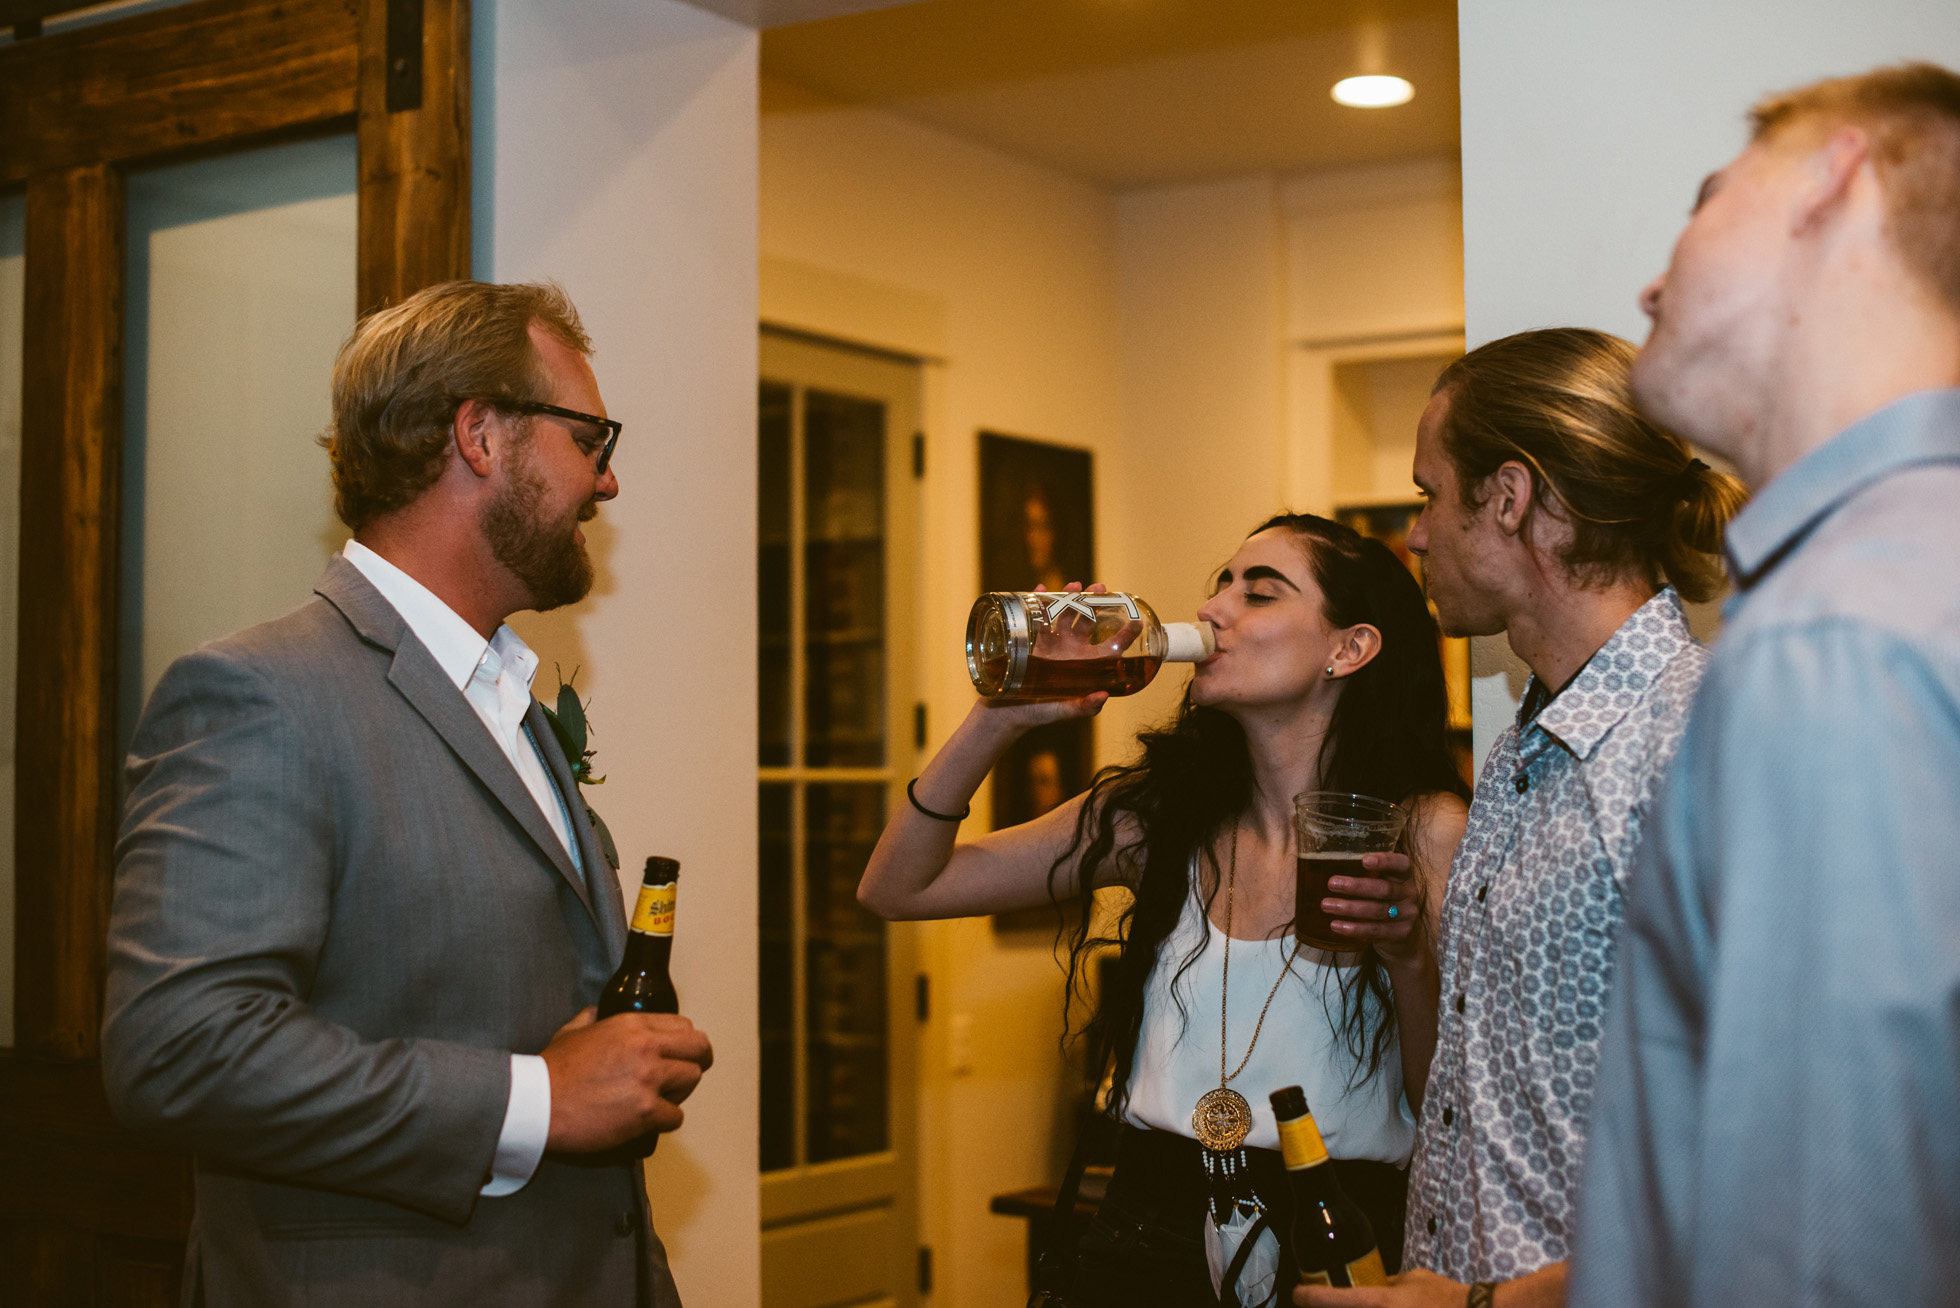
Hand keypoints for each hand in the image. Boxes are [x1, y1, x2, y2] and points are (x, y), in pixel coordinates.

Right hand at [541, 1007, 713, 1153]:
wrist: (537, 1104)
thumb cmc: (552, 1070)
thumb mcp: (572, 1031)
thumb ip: (591, 1018)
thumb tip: (597, 1013)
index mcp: (632, 1025)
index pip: (684, 1026)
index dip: (684, 1042)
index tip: (677, 1054)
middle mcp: (647, 1048)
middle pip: (699, 1050)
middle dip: (694, 1063)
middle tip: (681, 1077)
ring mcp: (648, 1080)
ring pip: (692, 1080)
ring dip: (679, 1092)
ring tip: (660, 1099)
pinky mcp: (645, 1112)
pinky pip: (676, 1117)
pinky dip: (664, 1121)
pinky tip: (648, 1121)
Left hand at [1295, 1268, 1467, 1307]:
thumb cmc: (1445, 1297)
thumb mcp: (1411, 1280)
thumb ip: (1386, 1283)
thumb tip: (1370, 1283)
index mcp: (1380, 1303)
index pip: (1332, 1299)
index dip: (1307, 1296)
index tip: (1298, 1292)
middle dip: (1323, 1307)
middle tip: (1316, 1301)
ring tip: (1336, 1304)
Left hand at [1319, 851, 1423, 964]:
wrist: (1402, 936)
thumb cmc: (1383, 901)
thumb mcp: (1380, 883)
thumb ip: (1363, 872)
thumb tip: (1321, 861)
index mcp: (1405, 876)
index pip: (1402, 864)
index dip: (1385, 861)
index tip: (1364, 860)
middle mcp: (1409, 894)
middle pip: (1384, 889)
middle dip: (1356, 886)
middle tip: (1331, 884)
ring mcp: (1407, 915)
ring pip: (1377, 910)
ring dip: (1349, 907)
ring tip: (1326, 905)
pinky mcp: (1400, 934)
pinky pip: (1375, 930)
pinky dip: (1353, 928)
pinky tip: (1336, 925)